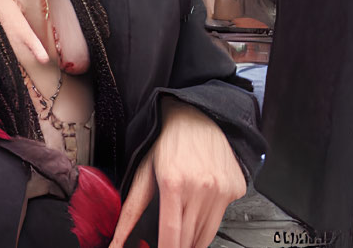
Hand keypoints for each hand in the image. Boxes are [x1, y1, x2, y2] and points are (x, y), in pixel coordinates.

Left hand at [109, 100, 245, 247]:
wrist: (196, 117)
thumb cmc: (169, 143)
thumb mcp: (144, 174)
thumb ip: (130, 212)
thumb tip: (117, 243)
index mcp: (174, 184)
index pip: (171, 236)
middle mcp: (201, 187)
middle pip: (190, 240)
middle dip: (178, 244)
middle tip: (170, 238)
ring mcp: (222, 188)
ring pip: (208, 234)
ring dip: (194, 237)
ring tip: (184, 224)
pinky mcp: (235, 187)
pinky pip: (222, 215)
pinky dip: (211, 216)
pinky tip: (202, 200)